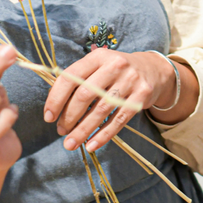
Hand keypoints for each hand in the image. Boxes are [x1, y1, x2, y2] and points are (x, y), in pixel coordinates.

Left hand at [45, 49, 172, 153]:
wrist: (153, 70)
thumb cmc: (116, 71)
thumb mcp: (99, 66)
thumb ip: (79, 80)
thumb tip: (55, 107)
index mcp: (98, 57)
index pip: (71, 77)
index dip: (56, 98)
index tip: (48, 117)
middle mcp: (115, 66)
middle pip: (85, 95)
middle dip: (69, 117)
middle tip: (61, 131)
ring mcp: (130, 81)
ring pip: (101, 111)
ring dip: (83, 131)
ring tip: (70, 144)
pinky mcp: (141, 97)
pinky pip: (119, 120)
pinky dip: (103, 135)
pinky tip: (91, 145)